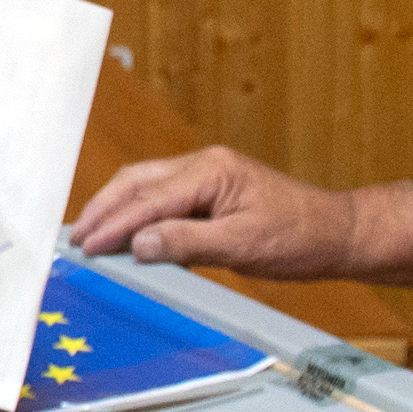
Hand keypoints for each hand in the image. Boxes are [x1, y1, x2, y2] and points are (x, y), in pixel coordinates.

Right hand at [66, 146, 380, 279]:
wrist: (337, 233)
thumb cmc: (300, 238)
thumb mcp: (243, 247)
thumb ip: (187, 243)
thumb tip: (138, 244)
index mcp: (211, 171)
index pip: (149, 199)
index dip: (113, 225)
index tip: (86, 247)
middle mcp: (205, 164)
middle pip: (136, 181)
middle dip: (103, 209)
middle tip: (75, 239)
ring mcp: (207, 175)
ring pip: (145, 186)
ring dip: (116, 210)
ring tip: (90, 236)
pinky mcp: (211, 191)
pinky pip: (163, 197)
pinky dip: (138, 214)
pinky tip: (126, 234)